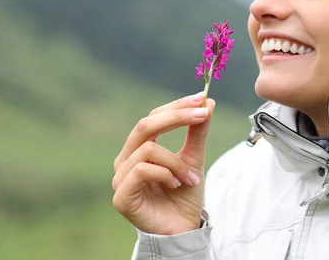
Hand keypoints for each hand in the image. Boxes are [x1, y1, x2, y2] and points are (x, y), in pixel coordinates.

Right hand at [112, 92, 214, 234]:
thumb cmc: (184, 194)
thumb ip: (197, 131)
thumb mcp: (195, 158)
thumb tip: (208, 102)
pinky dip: (165, 174)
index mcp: (139, 147)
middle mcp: (126, 159)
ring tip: (191, 178)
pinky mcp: (121, 197)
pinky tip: (177, 185)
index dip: (177, 105)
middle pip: (145, 125)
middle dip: (176, 117)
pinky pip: (142, 171)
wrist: (183, 228)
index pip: (154, 116)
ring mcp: (120, 178)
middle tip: (202, 114)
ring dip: (176, 162)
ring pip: (148, 150)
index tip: (202, 98)